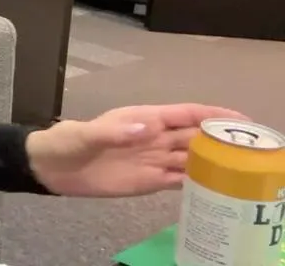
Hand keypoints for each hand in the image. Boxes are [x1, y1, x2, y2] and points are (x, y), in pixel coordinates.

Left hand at [25, 103, 247, 196]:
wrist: (51, 168)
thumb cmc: (67, 142)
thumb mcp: (85, 135)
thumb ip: (114, 133)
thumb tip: (146, 129)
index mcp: (143, 119)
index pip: (185, 113)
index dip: (212, 114)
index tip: (239, 119)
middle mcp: (153, 137)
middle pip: (194, 137)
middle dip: (220, 139)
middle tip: (249, 149)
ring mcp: (152, 160)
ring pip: (190, 159)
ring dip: (212, 162)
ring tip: (239, 169)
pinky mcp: (147, 181)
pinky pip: (177, 180)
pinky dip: (196, 183)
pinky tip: (215, 188)